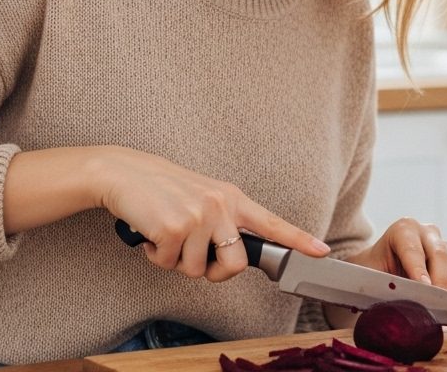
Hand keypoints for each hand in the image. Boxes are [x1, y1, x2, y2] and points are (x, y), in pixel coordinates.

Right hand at [97, 147, 329, 282]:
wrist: (125, 173)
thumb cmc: (162, 189)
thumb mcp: (203, 196)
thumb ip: (223, 221)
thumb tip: (230, 258)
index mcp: (232, 198)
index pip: (271, 222)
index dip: (298, 240)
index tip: (321, 251)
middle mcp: (220, 206)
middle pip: (234, 266)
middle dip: (213, 273)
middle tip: (194, 257)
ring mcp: (198, 216)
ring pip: (197, 271)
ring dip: (176, 261)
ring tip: (165, 234)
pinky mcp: (173, 228)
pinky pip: (169, 265)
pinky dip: (155, 256)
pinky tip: (150, 233)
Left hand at [344, 217, 446, 294]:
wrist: (380, 266)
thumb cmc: (372, 269)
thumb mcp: (367, 272)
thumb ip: (377, 282)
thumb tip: (389, 301)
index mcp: (403, 229)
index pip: (412, 249)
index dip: (417, 268)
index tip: (423, 287)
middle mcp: (427, 232)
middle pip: (439, 255)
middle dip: (439, 282)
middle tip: (436, 304)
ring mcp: (443, 245)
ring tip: (445, 311)